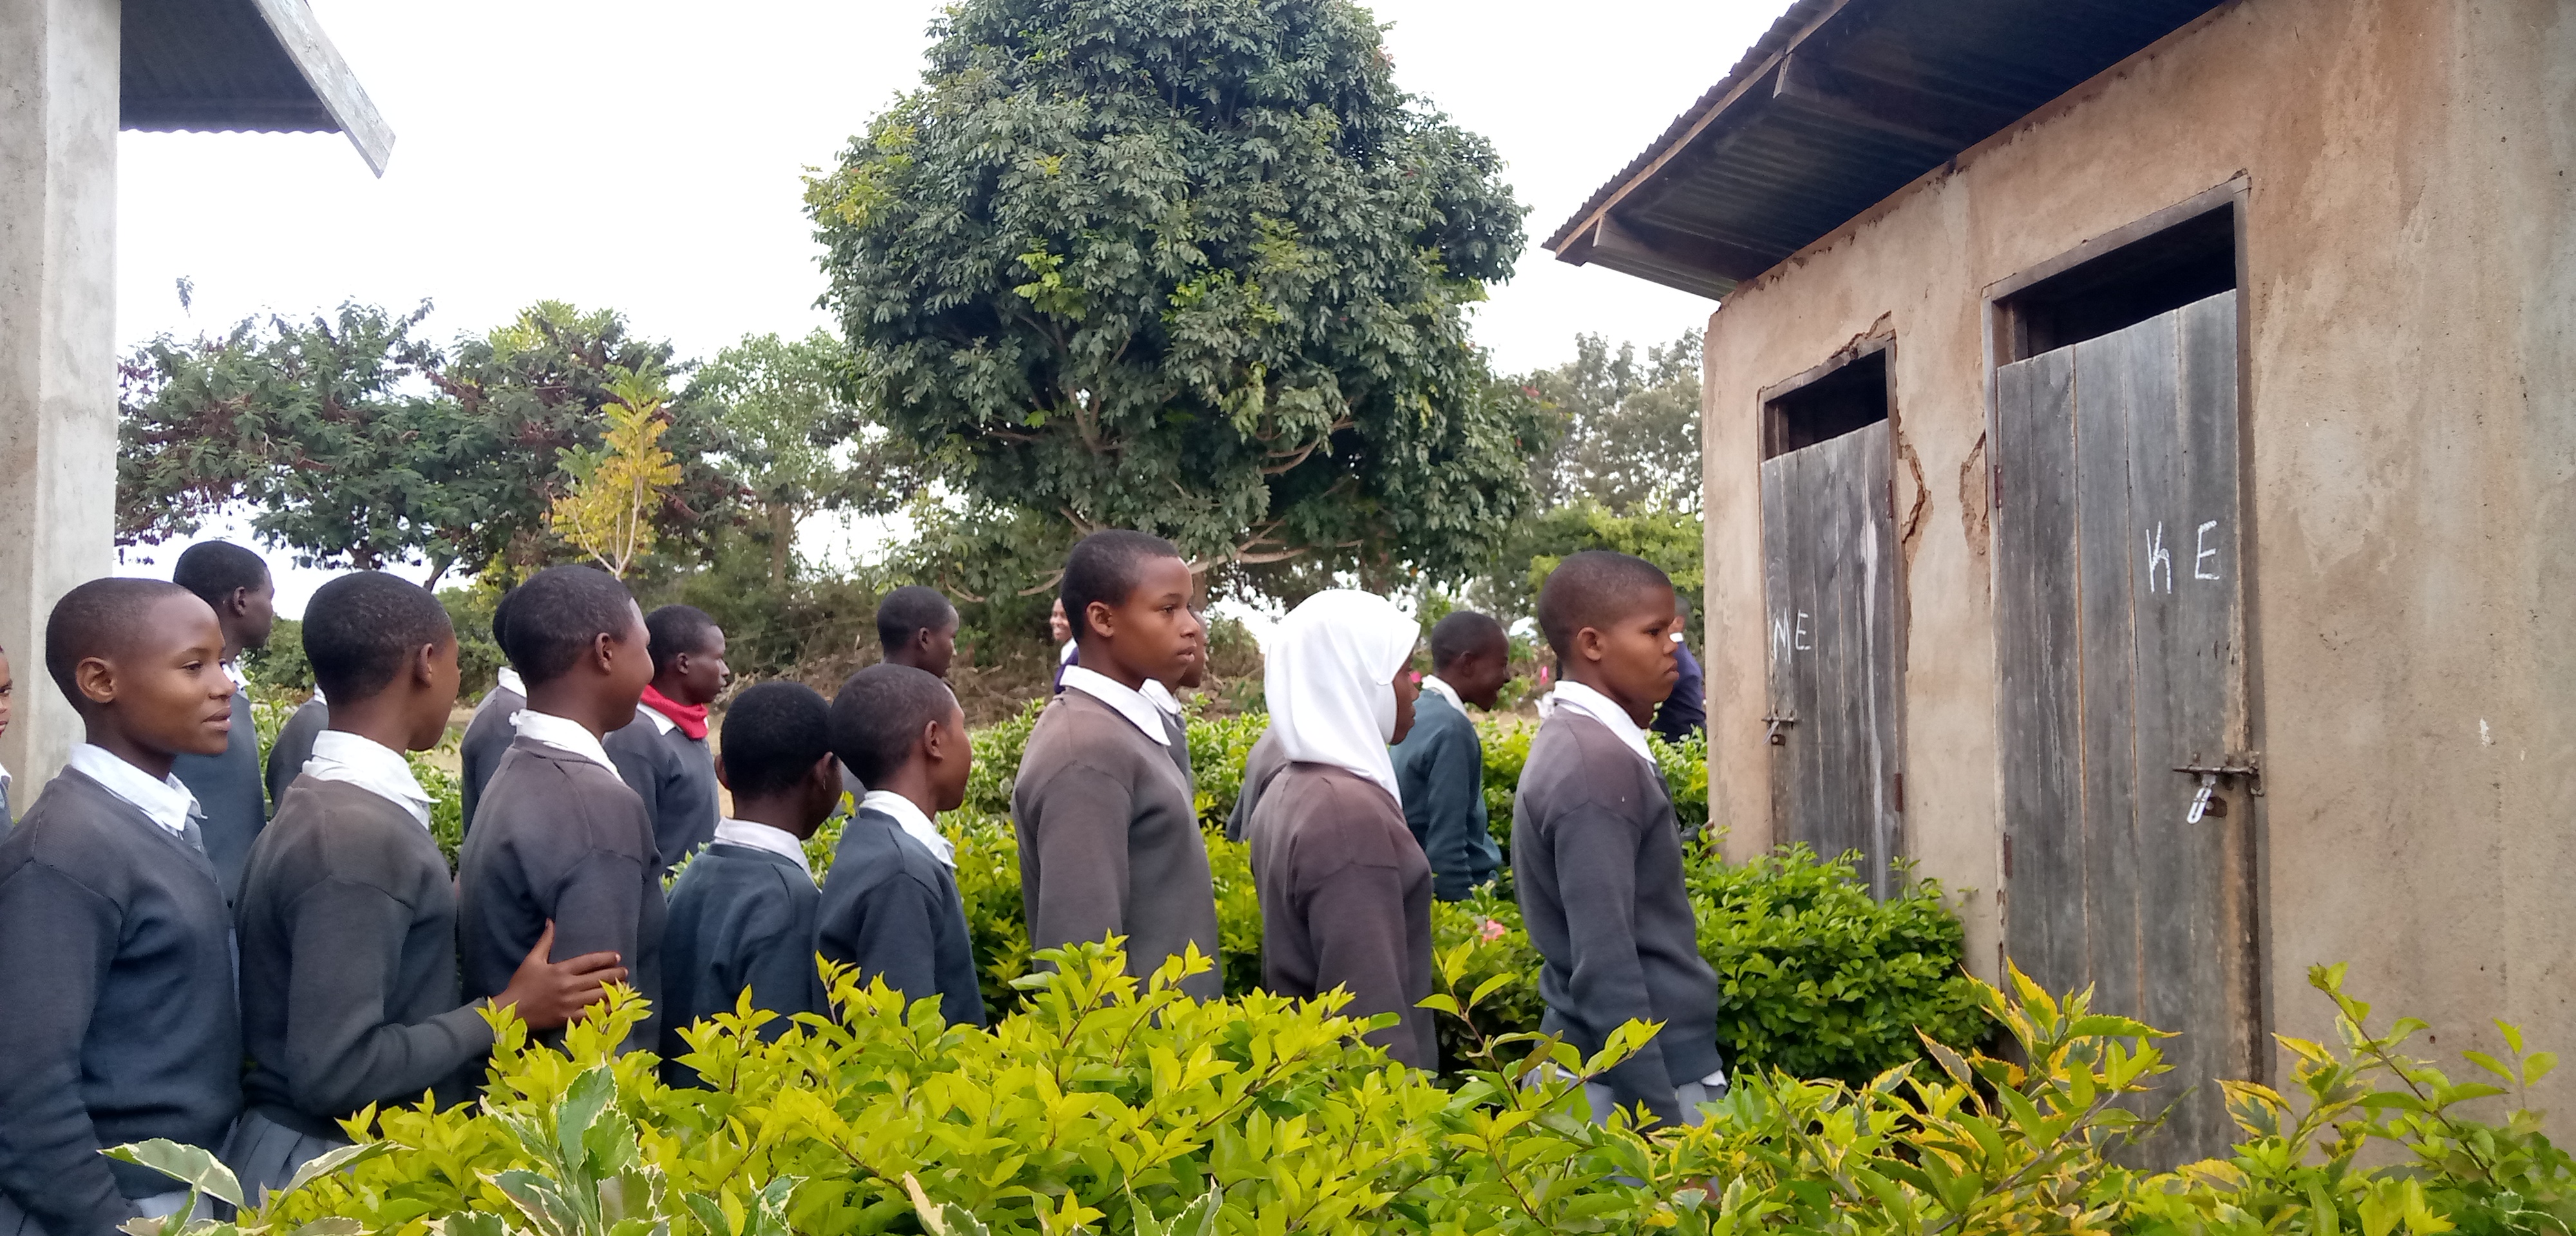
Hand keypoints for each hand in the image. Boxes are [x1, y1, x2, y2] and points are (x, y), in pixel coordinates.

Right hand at [491, 920, 626, 1030]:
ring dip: (614, 990)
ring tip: (624, 986)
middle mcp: (568, 986)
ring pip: (599, 996)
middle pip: (599, 978)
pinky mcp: (569, 1018)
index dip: (606, 958)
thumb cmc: (521, 984)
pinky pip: (592, 1014)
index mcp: (561, 970)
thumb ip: (545, 941)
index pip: (589, 961)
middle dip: (615, 974)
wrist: (511, 1012)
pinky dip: (605, 1010)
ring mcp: (570, 1003)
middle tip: (625, 971)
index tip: (617, 956)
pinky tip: (614, 1006)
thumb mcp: (532, 960)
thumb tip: (551, 921)